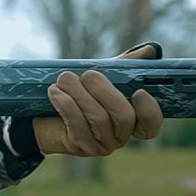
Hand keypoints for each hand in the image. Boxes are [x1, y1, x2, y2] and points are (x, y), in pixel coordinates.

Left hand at [32, 43, 163, 155]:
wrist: (44, 115)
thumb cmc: (80, 93)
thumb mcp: (104, 77)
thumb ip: (127, 64)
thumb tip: (151, 50)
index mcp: (131, 121)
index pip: (150, 127)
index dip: (150, 112)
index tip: (138, 92)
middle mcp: (119, 137)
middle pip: (124, 118)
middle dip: (105, 91)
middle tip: (88, 75)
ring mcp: (100, 146)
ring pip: (98, 118)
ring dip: (79, 93)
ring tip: (65, 78)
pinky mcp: (78, 146)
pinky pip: (76, 123)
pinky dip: (66, 103)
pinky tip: (55, 91)